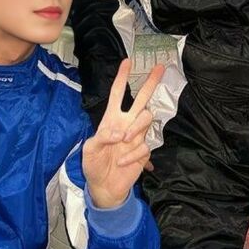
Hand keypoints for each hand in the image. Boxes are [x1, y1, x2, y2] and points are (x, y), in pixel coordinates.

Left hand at [82, 59, 163, 208]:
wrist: (104, 187)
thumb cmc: (93, 165)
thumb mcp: (89, 150)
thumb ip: (101, 138)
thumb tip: (118, 133)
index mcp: (111, 118)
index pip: (117, 93)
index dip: (122, 77)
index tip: (127, 61)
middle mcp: (126, 123)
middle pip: (142, 98)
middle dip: (150, 82)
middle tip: (160, 67)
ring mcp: (137, 136)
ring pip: (146, 118)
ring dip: (136, 127)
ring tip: (124, 140)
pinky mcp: (143, 150)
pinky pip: (145, 146)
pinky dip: (133, 154)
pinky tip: (123, 162)